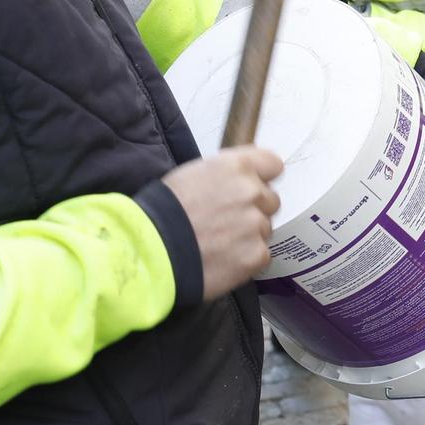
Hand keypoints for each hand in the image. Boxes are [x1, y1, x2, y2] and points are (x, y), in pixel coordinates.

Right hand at [162, 146, 283, 299]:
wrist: (151, 251)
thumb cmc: (163, 211)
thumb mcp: (192, 175)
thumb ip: (226, 175)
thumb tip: (242, 181)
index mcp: (237, 166)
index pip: (273, 164)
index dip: (262, 177)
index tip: (252, 187)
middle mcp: (252, 192)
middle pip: (270, 200)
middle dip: (253, 210)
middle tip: (225, 222)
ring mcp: (256, 225)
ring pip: (264, 229)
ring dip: (248, 236)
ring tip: (218, 244)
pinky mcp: (256, 255)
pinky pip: (261, 256)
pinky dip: (246, 260)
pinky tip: (222, 260)